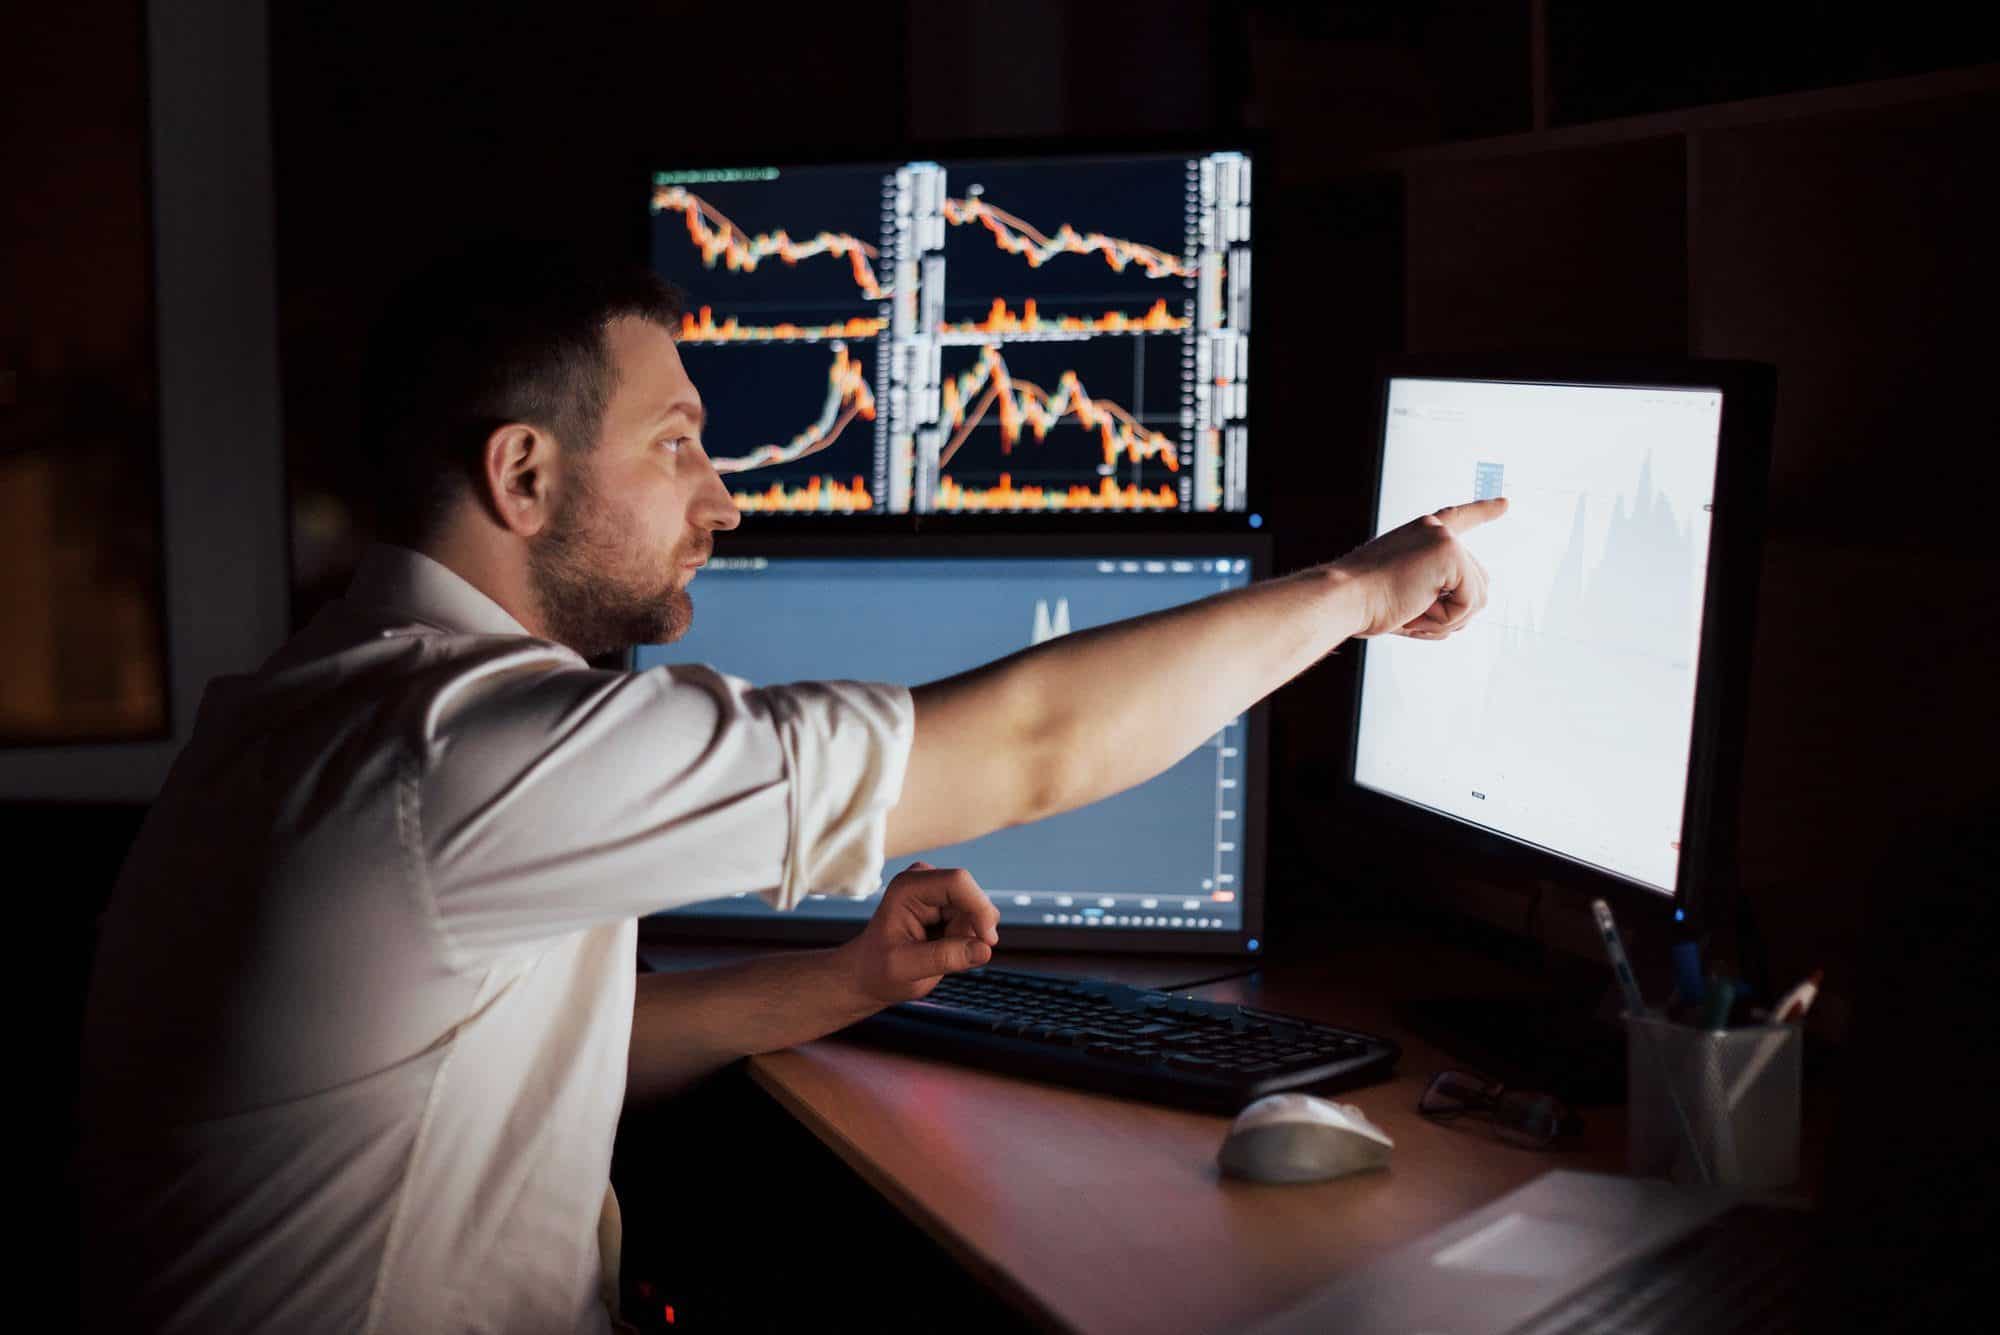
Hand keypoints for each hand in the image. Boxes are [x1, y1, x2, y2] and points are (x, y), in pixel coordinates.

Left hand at [837, 862, 999, 1007]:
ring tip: (939, 954)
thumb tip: (985, 949)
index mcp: (908, 886)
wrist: (870, 975)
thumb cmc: (879, 970)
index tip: (988, 941)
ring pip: (977, 911)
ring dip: (968, 937)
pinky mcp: (947, 905)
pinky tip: (944, 949)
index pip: (958, 882)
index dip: (979, 908)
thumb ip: (943, 958)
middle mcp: (925, 880)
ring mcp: (937, 891)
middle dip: (971, 929)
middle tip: (949, 957)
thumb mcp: (905, 969)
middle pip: (972, 897)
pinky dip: (967, 939)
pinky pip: (975, 920)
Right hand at [1332, 497, 1507, 638]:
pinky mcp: (1450, 553)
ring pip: (1478, 596)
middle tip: (1413, 615)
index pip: (1458, 518)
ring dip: (1448, 618)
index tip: (1506, 504)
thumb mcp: (1405, 595)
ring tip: (1412, 611)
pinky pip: (1470, 603)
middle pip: (1477, 581)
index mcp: (1420, 534)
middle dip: (1453, 612)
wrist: (1344, 598)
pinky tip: (1417, 608)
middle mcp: (1435, 530)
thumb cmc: (1365, 603)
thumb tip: (1473, 603)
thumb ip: (1437, 592)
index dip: (1483, 511)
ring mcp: (1444, 539)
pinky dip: (1446, 619)